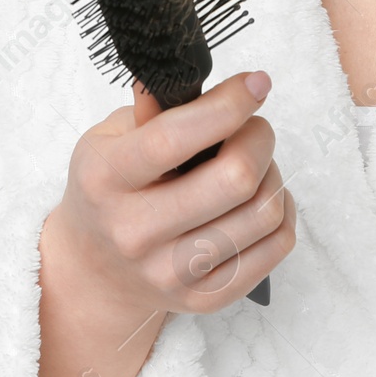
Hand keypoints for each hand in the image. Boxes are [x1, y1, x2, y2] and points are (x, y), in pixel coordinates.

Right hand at [41, 71, 295, 322]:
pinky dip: (282, 211)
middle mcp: (135, 232)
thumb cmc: (110, 188)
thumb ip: (154, 107)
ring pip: (264, 212)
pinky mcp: (204, 299)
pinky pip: (276, 247)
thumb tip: (198, 77)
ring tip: (253, 162)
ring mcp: (170, 273)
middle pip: (234, 178)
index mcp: (106, 179)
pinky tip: (261, 196)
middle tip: (253, 125)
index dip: (227, 105)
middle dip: (259, 136)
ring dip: (273, 173)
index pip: (174, 140)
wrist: (93, 271)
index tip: (256, 83)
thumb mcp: (110, 137)